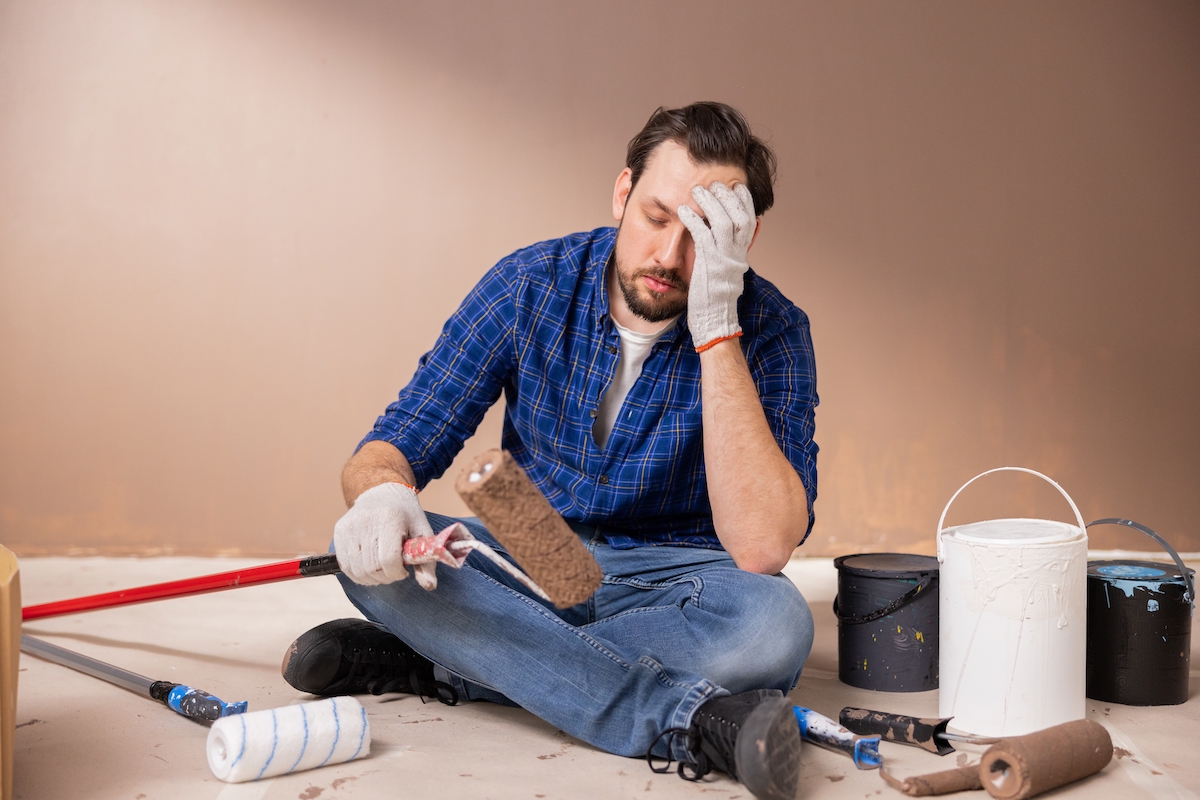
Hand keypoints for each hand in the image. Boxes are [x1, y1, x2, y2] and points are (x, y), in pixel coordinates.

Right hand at [333, 482, 438, 588]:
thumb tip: (429, 586)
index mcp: (390, 518)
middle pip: (372, 568)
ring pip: (357, 571)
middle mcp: (365, 521)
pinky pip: (345, 566)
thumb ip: (427, 561)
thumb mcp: (422, 532)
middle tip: (395, 570)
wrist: (382, 491)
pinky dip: (358, 574)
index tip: (404, 570)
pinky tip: (370, 566)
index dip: (398, 572)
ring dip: (372, 578)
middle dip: (386, 576)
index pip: (389, 559)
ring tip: (383, 568)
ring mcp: (349, 526)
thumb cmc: (406, 515)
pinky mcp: (339, 531)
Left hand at [677, 182, 755, 349]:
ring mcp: (724, 259)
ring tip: (697, 190)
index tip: (736, 185)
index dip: (744, 200)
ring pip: (724, 221)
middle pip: (739, 215)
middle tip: (714, 183)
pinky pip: (703, 236)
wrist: (714, 322)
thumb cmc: (715, 298)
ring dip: (710, 203)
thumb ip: (729, 252)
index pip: (749, 220)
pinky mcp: (709, 265)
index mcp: (741, 254)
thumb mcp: (727, 271)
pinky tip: (684, 211)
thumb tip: (729, 237)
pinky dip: (694, 220)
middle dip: (727, 195)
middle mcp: (737, 254)